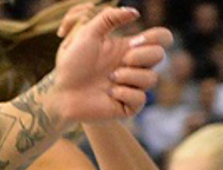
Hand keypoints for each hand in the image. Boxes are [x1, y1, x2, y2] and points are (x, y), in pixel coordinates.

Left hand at [48, 7, 169, 122]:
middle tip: (123, 60)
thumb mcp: (88, 34)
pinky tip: (108, 93)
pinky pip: (140, 98)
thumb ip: (108, 17)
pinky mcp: (129, 106)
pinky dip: (123, 93)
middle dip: (142, 56)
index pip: (160, 38)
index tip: (134, 41)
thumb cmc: (72, 64)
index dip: (159, 37)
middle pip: (160, 55)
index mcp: (129, 49)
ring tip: (110, 78)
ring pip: (151, 78)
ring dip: (129, 76)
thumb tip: (135, 12)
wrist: (61, 93)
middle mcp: (134, 67)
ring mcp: (133, 86)